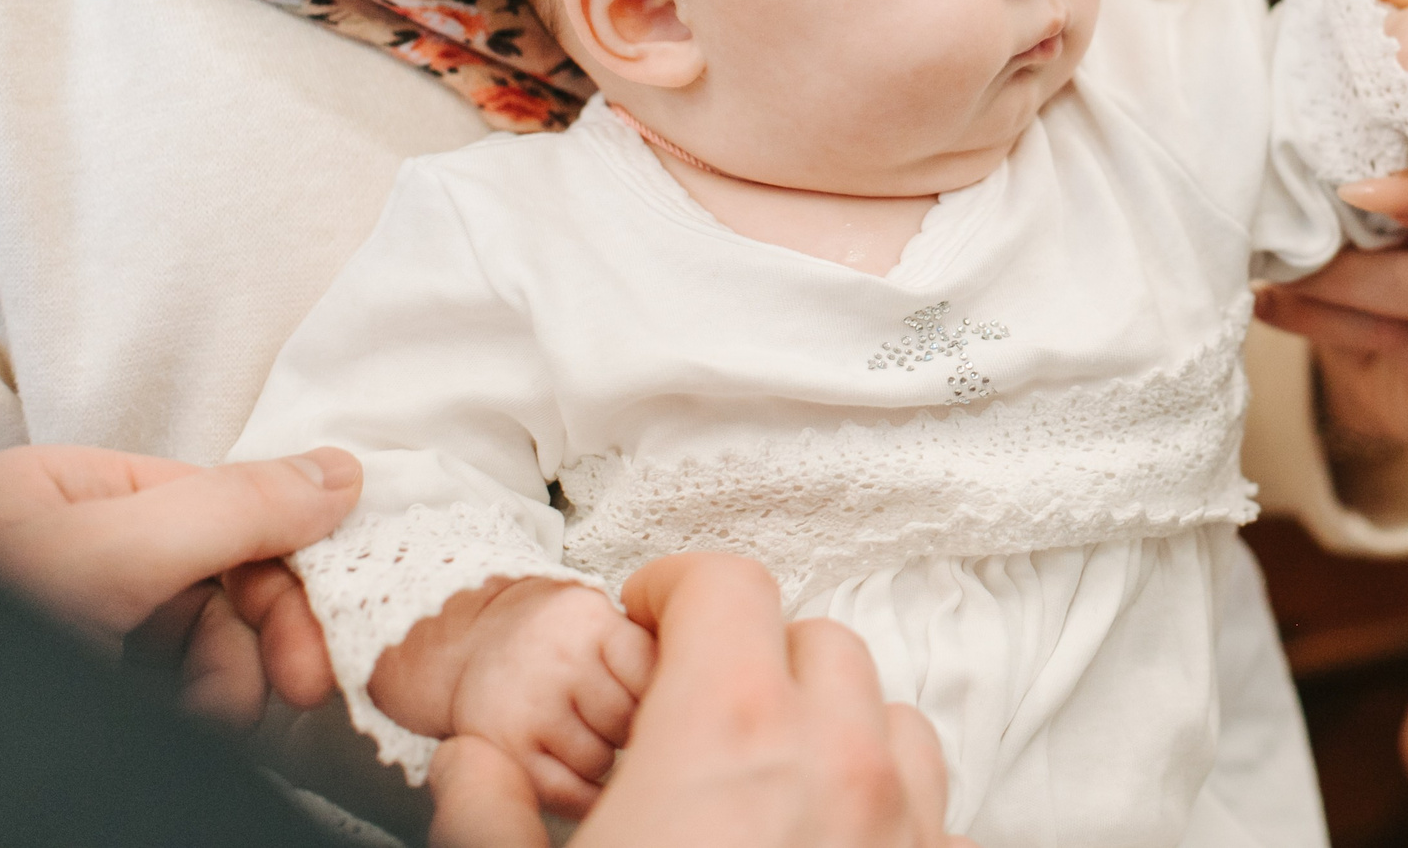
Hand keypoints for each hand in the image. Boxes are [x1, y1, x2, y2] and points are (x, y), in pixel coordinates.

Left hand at [0, 443, 359, 727]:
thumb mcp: (113, 558)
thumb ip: (229, 509)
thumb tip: (336, 473)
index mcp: (61, 491)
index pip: (215, 501)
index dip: (280, 559)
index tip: (322, 620)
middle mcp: (74, 550)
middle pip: (218, 575)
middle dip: (259, 636)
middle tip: (300, 684)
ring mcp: (82, 625)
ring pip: (205, 640)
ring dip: (229, 684)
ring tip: (216, 720)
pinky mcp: (92, 685)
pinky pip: (178, 685)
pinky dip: (199, 708)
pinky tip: (190, 725)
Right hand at [374, 577, 655, 818]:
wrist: (480, 643)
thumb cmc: (562, 638)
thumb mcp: (606, 622)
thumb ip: (649, 652)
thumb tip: (706, 693)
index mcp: (591, 621)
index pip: (653, 670)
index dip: (665, 691)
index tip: (661, 695)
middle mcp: (555, 661)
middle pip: (629, 719)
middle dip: (635, 726)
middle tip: (622, 715)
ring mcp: (527, 707)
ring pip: (600, 759)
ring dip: (608, 758)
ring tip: (592, 733)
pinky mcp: (504, 749)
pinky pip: (566, 792)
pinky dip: (585, 794)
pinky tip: (586, 777)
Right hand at [428, 553, 969, 847]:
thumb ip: (485, 814)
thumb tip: (473, 766)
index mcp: (729, 735)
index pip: (726, 584)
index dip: (674, 592)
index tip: (647, 623)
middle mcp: (839, 765)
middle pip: (817, 643)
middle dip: (752, 662)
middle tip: (690, 718)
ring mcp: (906, 833)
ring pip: (893, 723)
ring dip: (834, 734)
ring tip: (764, 792)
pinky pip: (934, 819)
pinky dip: (886, 821)